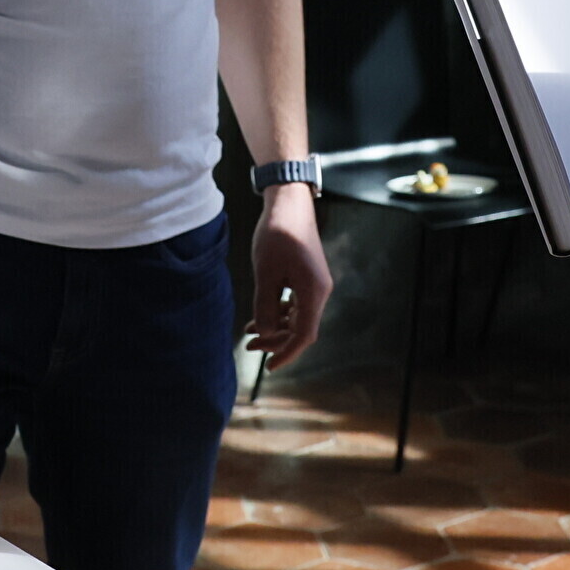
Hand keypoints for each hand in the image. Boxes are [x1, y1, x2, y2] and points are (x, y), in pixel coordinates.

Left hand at [243, 186, 332, 370]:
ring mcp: (316, 284)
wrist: (289, 203)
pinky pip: (297, 303)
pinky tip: (260, 314)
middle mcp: (319, 291)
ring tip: (249, 330)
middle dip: (276, 340)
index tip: (269, 367)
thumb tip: (264, 333)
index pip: (304, 335)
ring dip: (275, 326)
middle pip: (301, 329)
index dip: (287, 353)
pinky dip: (279, 312)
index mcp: (313, 292)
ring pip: (297, 317)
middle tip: (249, 345)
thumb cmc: (277, 234)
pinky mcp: (309, 277)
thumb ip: (265, 306)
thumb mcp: (265, 273)